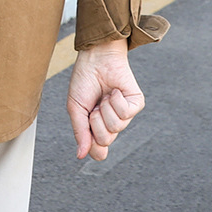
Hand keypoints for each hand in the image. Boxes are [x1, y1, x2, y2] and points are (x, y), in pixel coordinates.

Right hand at [67, 38, 143, 160]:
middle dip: (95, 121)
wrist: (95, 57)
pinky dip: (116, 101)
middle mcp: (113, 123)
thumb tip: (81, 155)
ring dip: (105, 108)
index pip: (99, 152)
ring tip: (104, 96)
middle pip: (105, 140)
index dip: (92, 144)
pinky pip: (126, 113)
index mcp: (98, 126)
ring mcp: (125, 114)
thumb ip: (80, 132)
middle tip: (94, 105)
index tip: (87, 125)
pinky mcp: (136, 103)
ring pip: (116, 127)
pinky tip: (114, 91)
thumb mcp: (75, 108)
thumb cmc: (84, 80)